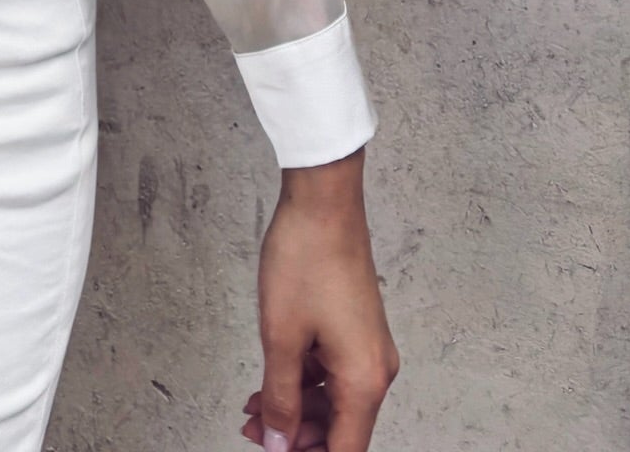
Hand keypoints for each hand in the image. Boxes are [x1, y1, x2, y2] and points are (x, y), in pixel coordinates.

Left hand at [240, 149, 399, 451]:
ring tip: (254, 406)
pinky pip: (333, 373)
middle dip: (297, 435)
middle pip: (341, 429)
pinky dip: (304, 382)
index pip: (344, 450)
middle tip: (254, 428)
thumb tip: (278, 442)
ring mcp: (367, 348)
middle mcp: (375, 369)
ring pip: (335, 401)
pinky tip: (271, 380)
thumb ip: (279, 397)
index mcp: (365, 380)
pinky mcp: (356, 328)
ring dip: (297, 409)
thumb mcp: (281, 337)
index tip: (273, 450)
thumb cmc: (306, 259)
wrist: (323, 202)